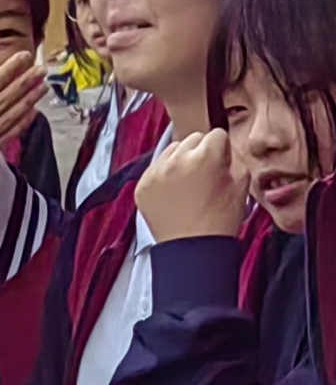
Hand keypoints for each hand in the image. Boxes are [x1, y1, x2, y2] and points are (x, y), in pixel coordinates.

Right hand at [0, 49, 49, 197]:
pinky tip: (31, 113)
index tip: (22, 57)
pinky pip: (5, 137)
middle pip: (3, 101)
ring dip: (28, 101)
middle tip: (40, 68)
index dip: (8, 71)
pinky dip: (20, 124)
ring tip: (42, 86)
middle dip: (24, 82)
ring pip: (9, 118)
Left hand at [134, 127, 243, 242]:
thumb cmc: (219, 222)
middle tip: (204, 174)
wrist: (193, 249)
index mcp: (205, 156)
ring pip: (171, 150)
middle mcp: (177, 160)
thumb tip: (223, 151)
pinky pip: (155, 168)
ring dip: (180, 160)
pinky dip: (165, 176)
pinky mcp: (143, 186)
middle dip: (200, 152)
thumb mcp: (241, 186)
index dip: (221, 150)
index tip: (221, 163)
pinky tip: (174, 193)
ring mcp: (156, 173)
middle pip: (192, 139)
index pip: (216, 135)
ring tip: (188, 184)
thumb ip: (234, 160)